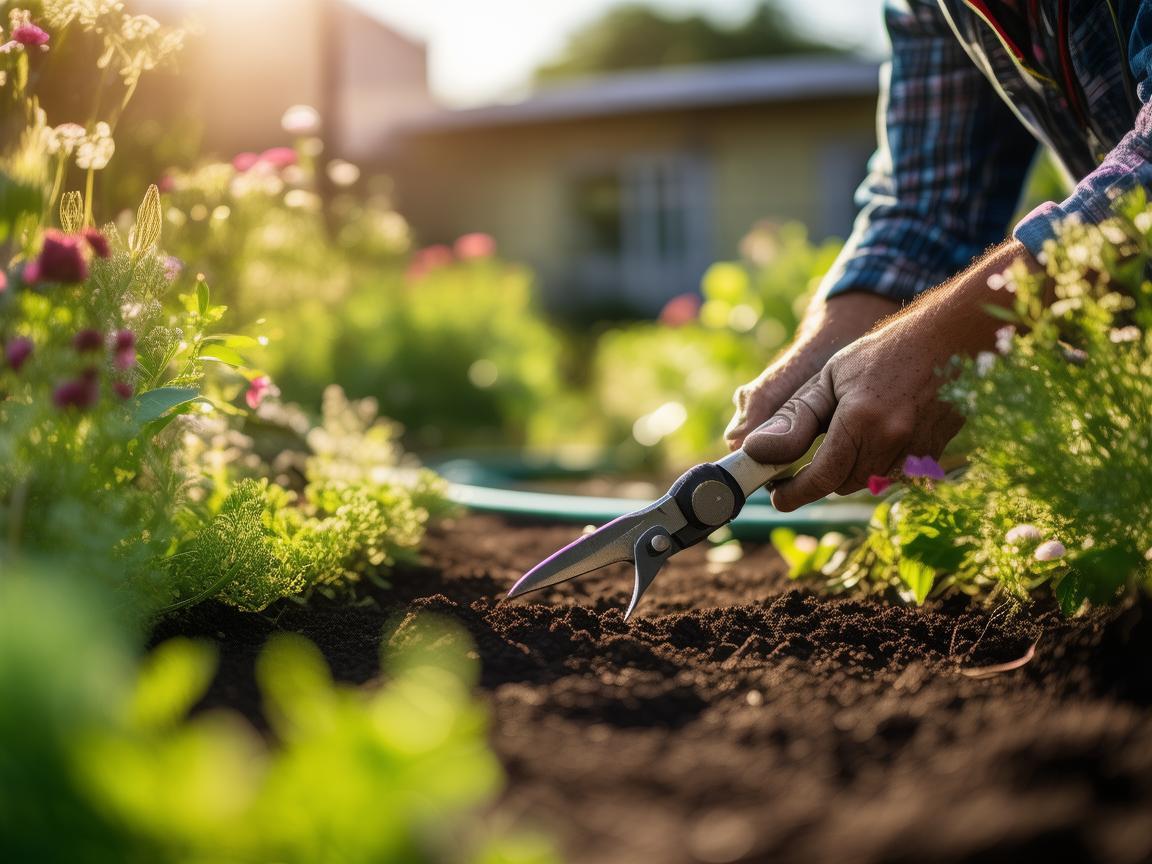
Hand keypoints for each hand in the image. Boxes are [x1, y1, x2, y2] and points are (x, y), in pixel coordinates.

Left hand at [740, 240, 1036, 510]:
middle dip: (818, 477)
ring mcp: (917, 452)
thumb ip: (794, 419)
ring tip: (845, 434)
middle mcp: (892, 441)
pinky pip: (891, 475)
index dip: (794, 493)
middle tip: (798, 464)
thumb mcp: (829, 377)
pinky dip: (875, 463)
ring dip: (848, 469)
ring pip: (866, 481)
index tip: (776, 496)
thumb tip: (755, 450)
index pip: (821, 478)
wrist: (951, 342)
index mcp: (861, 419)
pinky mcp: (934, 457)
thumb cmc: (884, 354)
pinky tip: (877, 434)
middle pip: (841, 483)